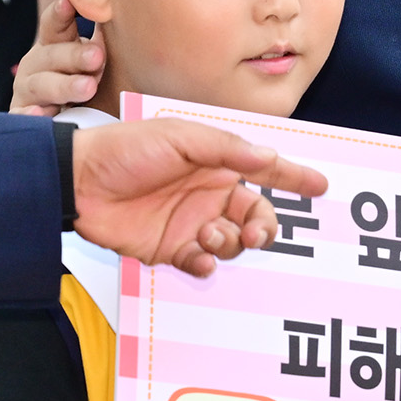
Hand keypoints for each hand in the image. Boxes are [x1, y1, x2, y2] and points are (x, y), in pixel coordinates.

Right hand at [10, 0, 103, 115]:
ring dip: (64, 86)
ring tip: (87, 88)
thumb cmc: (84, 78)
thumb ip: (103, 38)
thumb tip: (119, 12)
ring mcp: (26, 89)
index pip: (54, 23)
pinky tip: (40, 113)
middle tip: (97, 57)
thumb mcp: (94, 57)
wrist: (71, 118)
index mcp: (53, 43)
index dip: (61, 13)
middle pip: (52, 55)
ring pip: (41, 85)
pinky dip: (31, 115)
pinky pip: (23, 115)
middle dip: (74, 56)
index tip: (70, 2)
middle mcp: (36, 63)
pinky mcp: (21, 114)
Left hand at [68, 117, 327, 277]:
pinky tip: (200, 256)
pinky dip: (208, 263)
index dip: (294, 177)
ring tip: (208, 235)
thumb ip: (227, 149)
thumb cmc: (126, 149)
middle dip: (264, 228)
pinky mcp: (170, 249)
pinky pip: (203, 263)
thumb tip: (268, 156)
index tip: (320, 186)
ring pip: (233, 243)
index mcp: (215, 164)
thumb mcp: (180, 137)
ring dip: (231, 243)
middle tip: (255, 233)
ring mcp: (190, 223)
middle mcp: (208, 194)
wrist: (79, 181)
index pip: (265, 170)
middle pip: (256, 217)